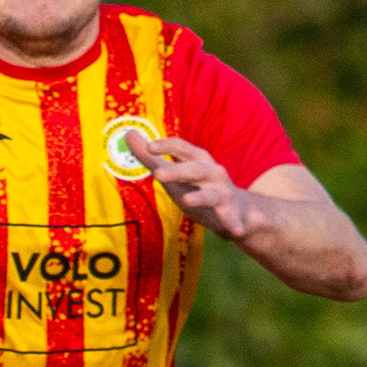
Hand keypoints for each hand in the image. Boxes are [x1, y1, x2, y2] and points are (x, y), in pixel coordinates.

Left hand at [117, 129, 253, 242]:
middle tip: (158, 174)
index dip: (166, 146)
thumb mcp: (173, 172)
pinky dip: (233, 223)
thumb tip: (128, 134)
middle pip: (193, 169)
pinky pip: (230, 217)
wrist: (237, 208)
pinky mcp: (230, 211)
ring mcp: (221, 192)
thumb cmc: (198, 186)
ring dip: (200, 197)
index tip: (149, 147)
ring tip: (187, 200)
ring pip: (210, 194)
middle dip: (177, 171)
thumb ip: (150, 157)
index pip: (181, 148)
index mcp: (197, 159)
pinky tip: (234, 231)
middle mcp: (211, 172)